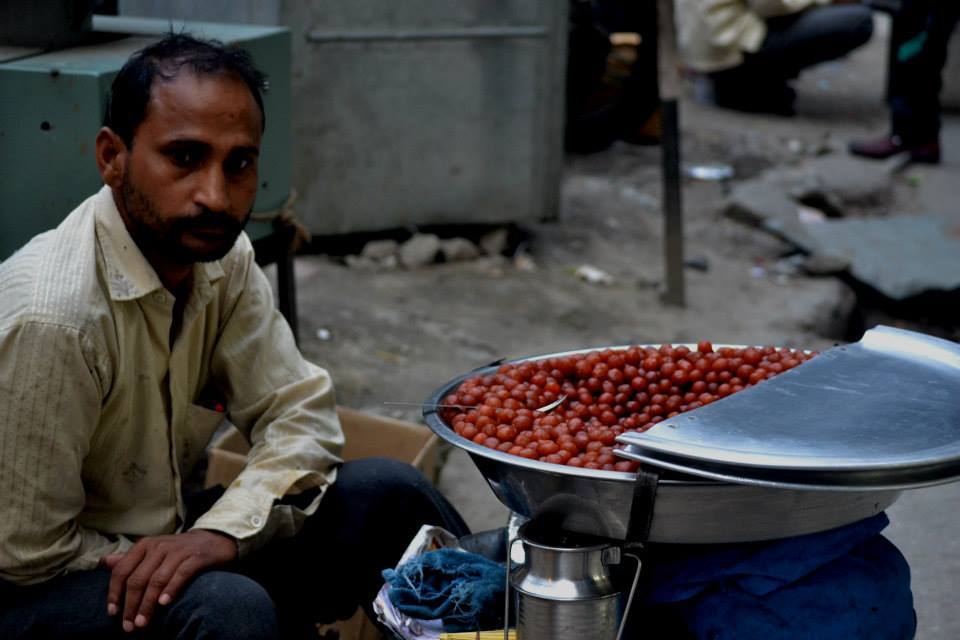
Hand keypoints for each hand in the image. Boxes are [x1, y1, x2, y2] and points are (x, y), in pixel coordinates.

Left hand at [101, 529, 237, 631]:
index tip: (113, 613)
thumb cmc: (178, 551)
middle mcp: (159, 547)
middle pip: (138, 579)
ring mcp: (177, 552)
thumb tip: (103, 563)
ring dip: (148, 604)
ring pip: (156, 580)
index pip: (122, 570)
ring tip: (143, 622)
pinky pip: (180, 575)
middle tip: (129, 626)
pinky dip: (171, 590)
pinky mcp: (195, 558)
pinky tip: (165, 604)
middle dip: (131, 605)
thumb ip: (129, 559)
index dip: (114, 593)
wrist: (213, 540)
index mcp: (144, 545)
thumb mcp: (152, 551)